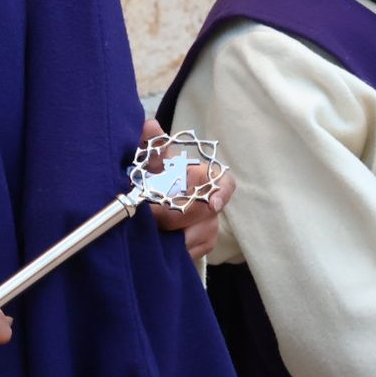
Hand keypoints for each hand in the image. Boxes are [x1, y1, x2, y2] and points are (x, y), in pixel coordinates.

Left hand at [139, 117, 236, 259]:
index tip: (213, 204)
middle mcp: (210, 202)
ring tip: (151, 229)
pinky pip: (194, 250)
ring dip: (174, 234)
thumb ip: (151, 144)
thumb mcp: (152, 162)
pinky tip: (163, 245)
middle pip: (204, 213)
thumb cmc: (157, 177)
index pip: (224, 184)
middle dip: (174, 214)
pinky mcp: (202, 245)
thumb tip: (150, 126)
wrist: (150, 204)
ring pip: (198, 234)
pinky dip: (178, 249)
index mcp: (202, 178)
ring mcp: (208, 225)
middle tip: (150, 213)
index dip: (222, 193)